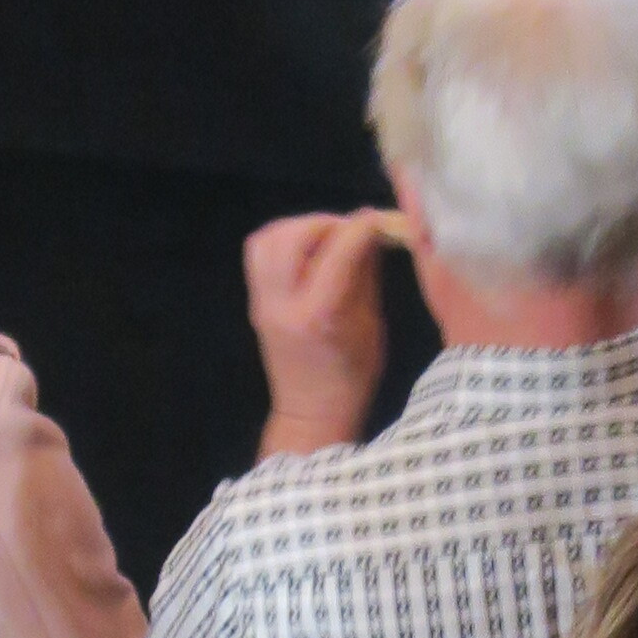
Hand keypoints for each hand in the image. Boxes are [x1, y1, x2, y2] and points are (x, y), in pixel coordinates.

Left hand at [244, 210, 389, 452]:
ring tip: (326, 241)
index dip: (364, 226)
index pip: (340, 249)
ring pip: (269, 238)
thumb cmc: (352, 379)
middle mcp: (283, 305)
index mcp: (319, 316)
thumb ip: (367, 273)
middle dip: (327, 223)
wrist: (310, 416)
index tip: (381, 221)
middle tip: (348, 234)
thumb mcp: (371, 325)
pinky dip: (282, 240)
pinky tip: (306, 252)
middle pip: (295, 235)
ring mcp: (263, 303)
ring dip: (301, 228)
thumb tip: (371, 228)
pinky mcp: (256, 302)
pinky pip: (259, 253)